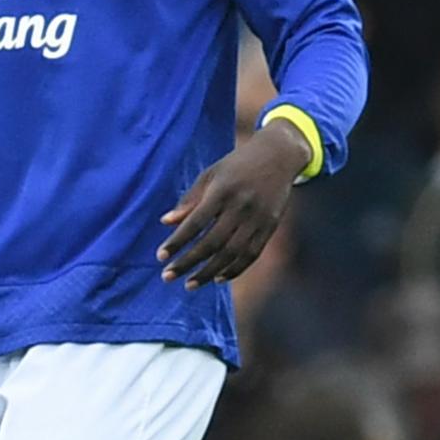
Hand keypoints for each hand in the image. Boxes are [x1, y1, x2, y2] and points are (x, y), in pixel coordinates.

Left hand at [158, 120, 310, 289]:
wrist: (279, 155)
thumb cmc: (237, 165)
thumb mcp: (210, 175)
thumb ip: (189, 200)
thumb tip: (166, 223)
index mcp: (222, 191)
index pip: (195, 223)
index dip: (177, 242)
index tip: (160, 256)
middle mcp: (241, 206)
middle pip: (212, 243)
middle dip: (188, 262)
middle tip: (168, 276)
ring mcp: (259, 218)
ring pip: (232, 253)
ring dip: (209, 272)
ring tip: (190, 284)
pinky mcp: (271, 226)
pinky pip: (252, 254)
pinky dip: (235, 269)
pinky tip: (218, 278)